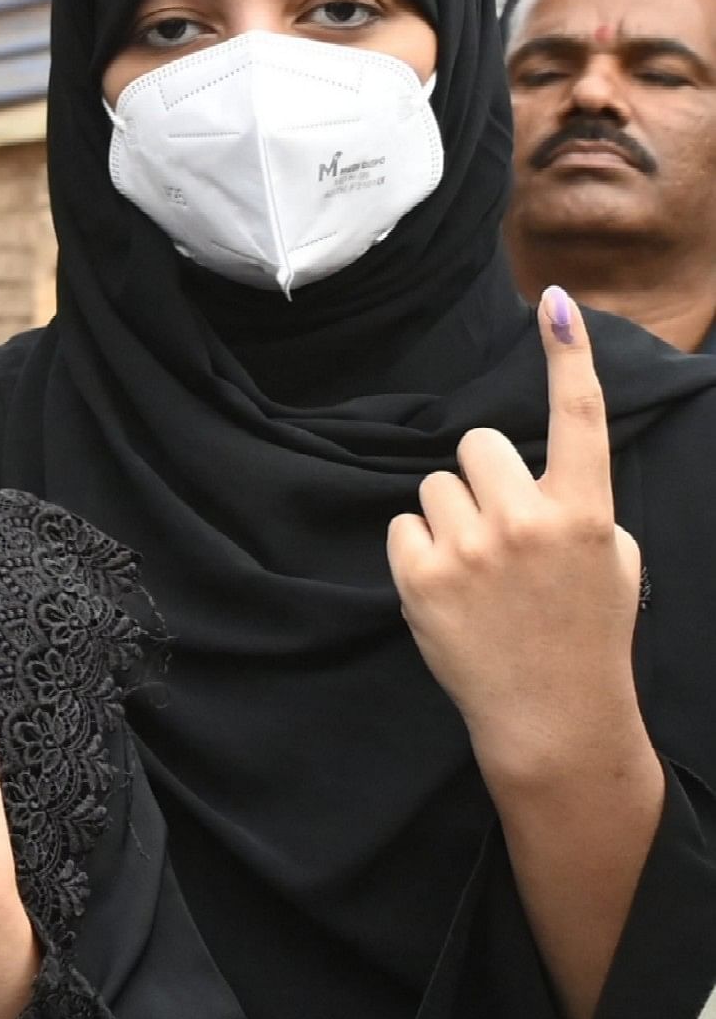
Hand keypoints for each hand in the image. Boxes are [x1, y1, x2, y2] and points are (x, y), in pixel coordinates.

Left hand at [389, 285, 663, 1018]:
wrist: (553, 717)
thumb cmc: (586, 633)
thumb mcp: (612, 562)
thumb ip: (578, 506)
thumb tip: (537, 470)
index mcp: (584, 512)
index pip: (578, 418)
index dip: (568, 356)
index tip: (556, 301)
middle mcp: (526, 521)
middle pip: (478, 445)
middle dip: (486, 477)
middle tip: (504, 531)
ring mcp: (469, 548)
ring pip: (435, 486)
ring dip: (452, 516)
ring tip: (481, 571)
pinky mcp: (420, 575)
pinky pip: (405, 525)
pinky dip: (422, 550)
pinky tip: (452, 591)